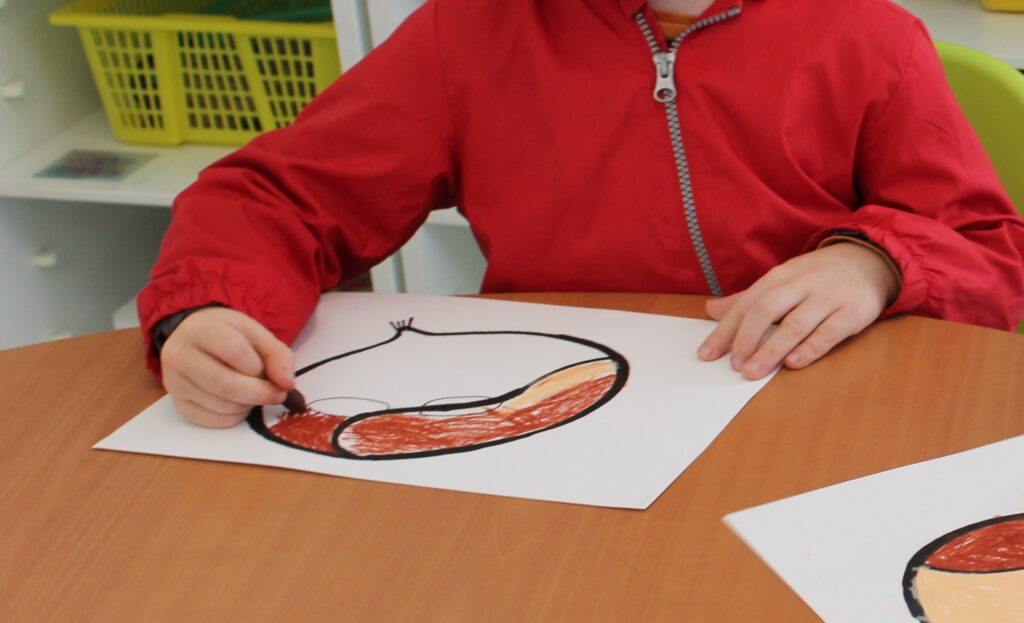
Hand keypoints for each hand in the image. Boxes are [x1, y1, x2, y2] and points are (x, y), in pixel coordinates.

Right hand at [160, 307, 295, 427]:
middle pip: (225, 384)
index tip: (275, 374)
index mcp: (201, 330)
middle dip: (259, 393)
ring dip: (248, 405)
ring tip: (253, 392)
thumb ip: (277, 354)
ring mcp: (175, 383)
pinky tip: (239, 402)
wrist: (193, 337)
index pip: (234, 351)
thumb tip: (287, 384)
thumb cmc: (228, 334)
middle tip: (277, 394)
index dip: (260, 367)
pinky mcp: (179, 405)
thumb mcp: (255, 332)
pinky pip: (213, 421)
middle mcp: (179, 356)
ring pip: (221, 406)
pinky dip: (236, 417)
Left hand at [697, 242, 898, 379]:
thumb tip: (710, 310)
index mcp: (779, 276)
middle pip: (766, 309)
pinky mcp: (853, 312)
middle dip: (746, 338)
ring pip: (795, 323)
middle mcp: (801, 285)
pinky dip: (810, 348)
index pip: (746, 304)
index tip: (707, 354)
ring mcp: (828, 298)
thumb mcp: (781, 280)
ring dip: (771, 349)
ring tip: (753, 372)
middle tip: (733, 365)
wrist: (870, 260)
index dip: (725, 330)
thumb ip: (747, 299)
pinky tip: (792, 363)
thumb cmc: (816, 276)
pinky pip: (829, 332)